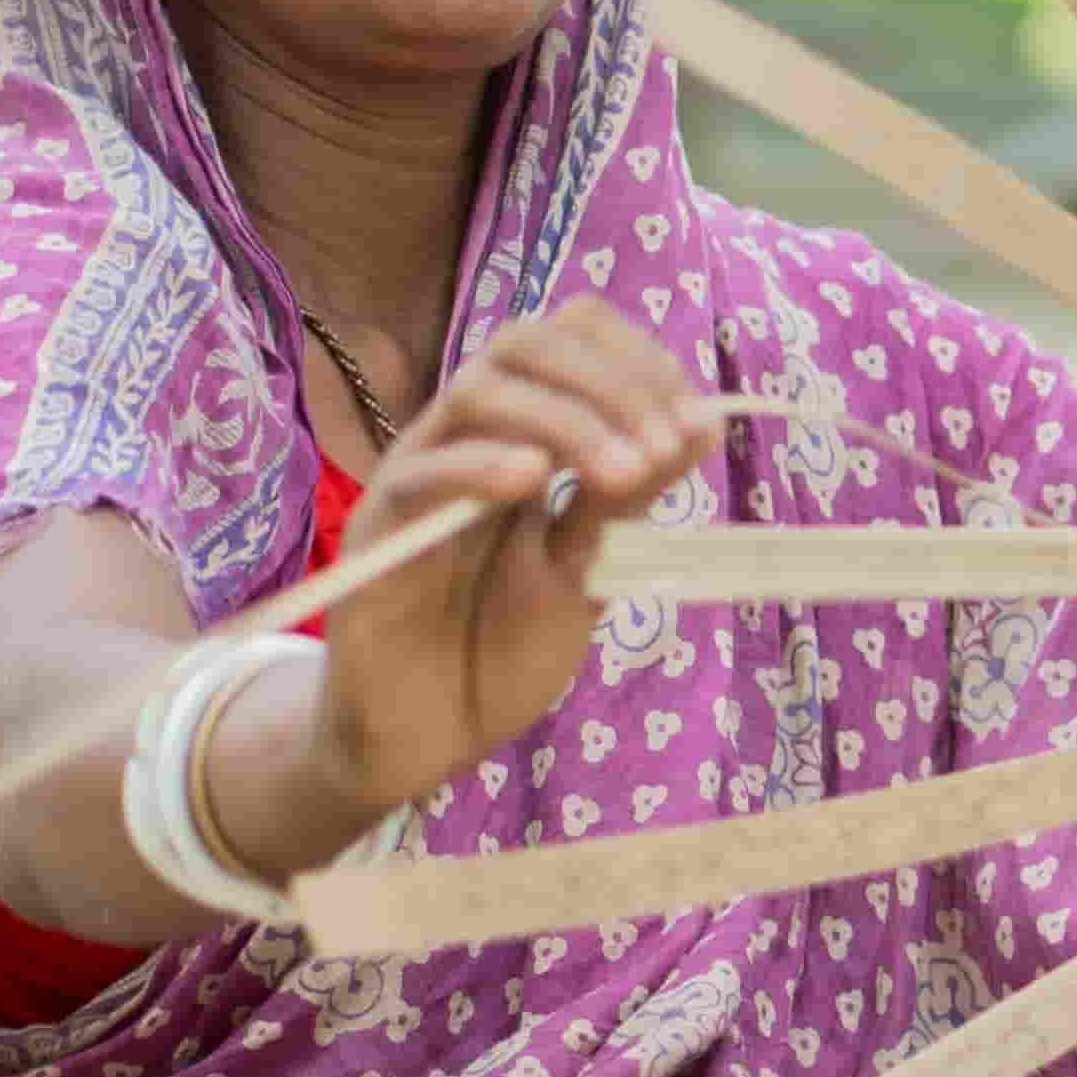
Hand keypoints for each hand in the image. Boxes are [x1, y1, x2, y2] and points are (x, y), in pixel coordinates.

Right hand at [307, 299, 724, 817]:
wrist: (427, 736)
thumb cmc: (498, 648)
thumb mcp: (583, 569)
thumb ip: (625, 500)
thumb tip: (700, 423)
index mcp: (523, 434)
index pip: (572, 339)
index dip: (638, 361)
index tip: (695, 421)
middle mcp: (468, 437)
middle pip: (525, 343)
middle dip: (610, 383)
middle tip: (663, 449)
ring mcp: (419, 473)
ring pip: (478, 390)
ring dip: (564, 420)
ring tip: (623, 474)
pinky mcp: (376, 527)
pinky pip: (421, 471)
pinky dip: (479, 465)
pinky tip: (530, 483)